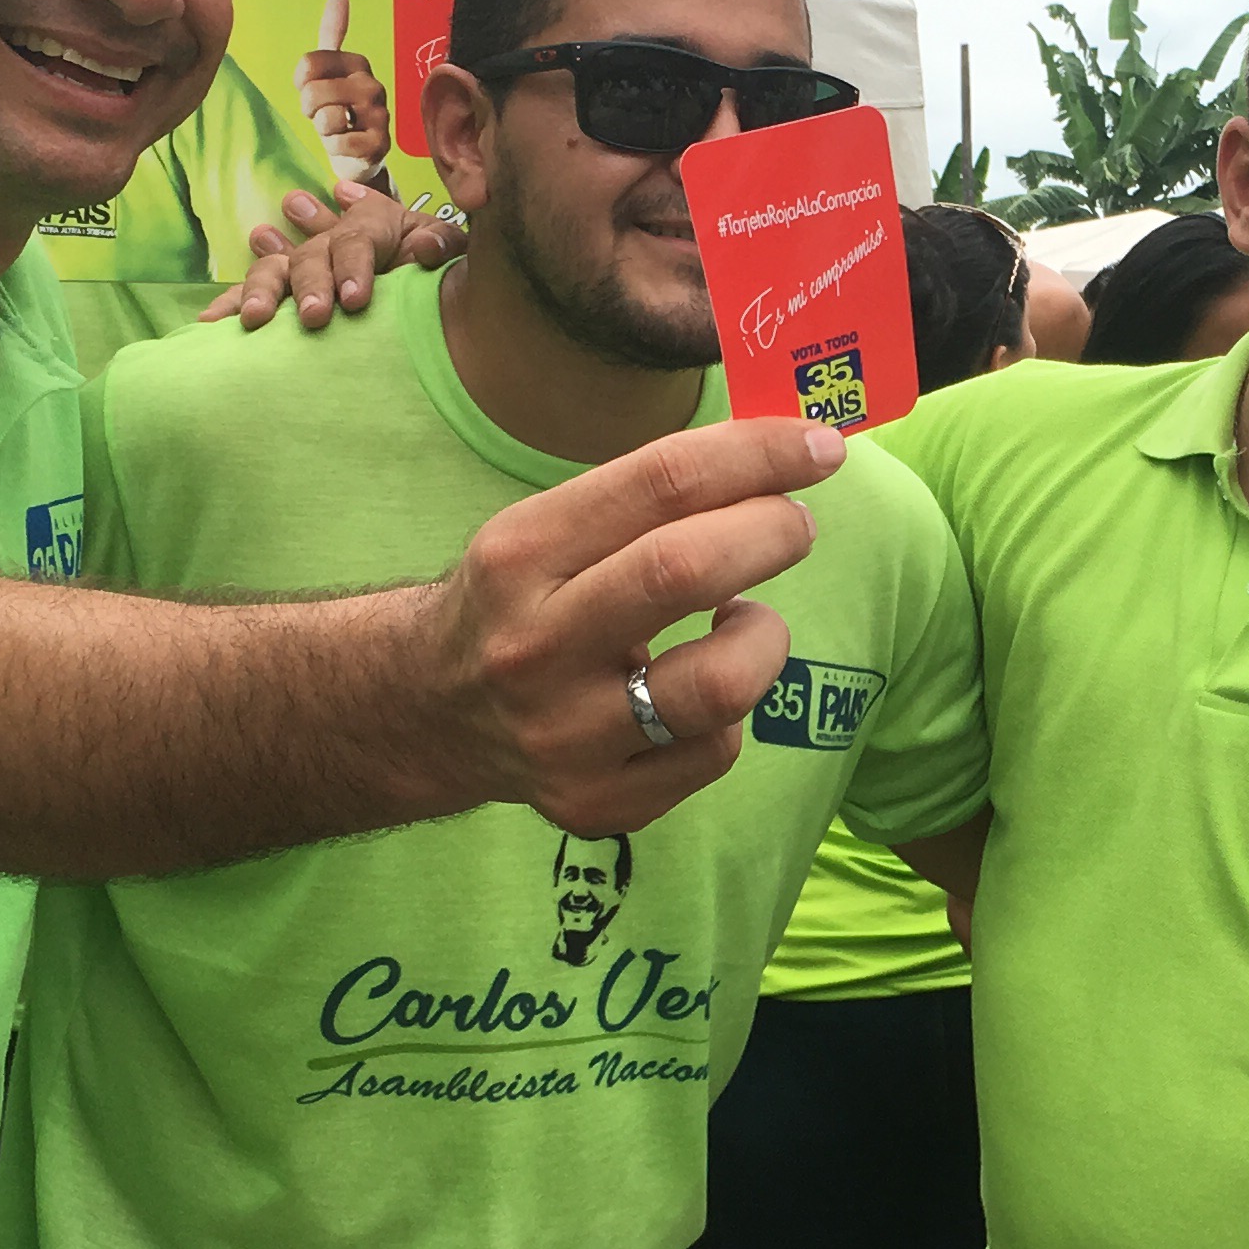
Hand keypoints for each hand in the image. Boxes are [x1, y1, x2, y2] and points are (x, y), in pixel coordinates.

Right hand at [207, 180, 466, 329]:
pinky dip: (229, 308)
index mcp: (370, 227)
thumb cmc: (434, 265)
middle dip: (311, 286)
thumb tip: (425, 248)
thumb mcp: (446, 249)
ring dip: (262, 291)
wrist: (426, 290)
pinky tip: (209, 326)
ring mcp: (302, 267)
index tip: (356, 300)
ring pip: (273, 271)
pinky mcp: (284, 295)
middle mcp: (329, 243)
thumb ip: (442, 245)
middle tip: (316, 317)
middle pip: (312, 258)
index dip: (354, 267)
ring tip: (253, 318)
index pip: (357, 239)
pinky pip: (252, 296)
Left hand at [295, 0, 391, 182]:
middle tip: (323, 114)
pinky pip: (338, 142)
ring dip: (323, 130)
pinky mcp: (380, 143)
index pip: (307, 66)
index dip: (301, 84)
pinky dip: (335, 147)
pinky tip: (346, 145)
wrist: (358, 152)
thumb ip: (332, 33)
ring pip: (326, 118)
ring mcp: (379, 114)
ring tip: (337, 129)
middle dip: (310, 109)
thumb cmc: (339, 108)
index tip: (313, 91)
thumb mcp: (331, 70)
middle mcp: (372, 84)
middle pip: (313, 92)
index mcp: (357, 62)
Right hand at [437, 417, 846, 836]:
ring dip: (764, 639)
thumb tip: (786, 454)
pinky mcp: (595, 802)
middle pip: (683, 573)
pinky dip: (729, 709)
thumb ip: (651, 498)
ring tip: (747, 619)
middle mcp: (533, 647)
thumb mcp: (548, 529)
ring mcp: (563, 736)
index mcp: (518, 557)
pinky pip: (714, 751)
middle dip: (770, 533)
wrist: (430, 712)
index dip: (756, 457)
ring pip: (719, 687)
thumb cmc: (521, 600)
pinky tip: (698, 690)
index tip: (818, 445)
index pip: (659, 485)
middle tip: (796, 524)